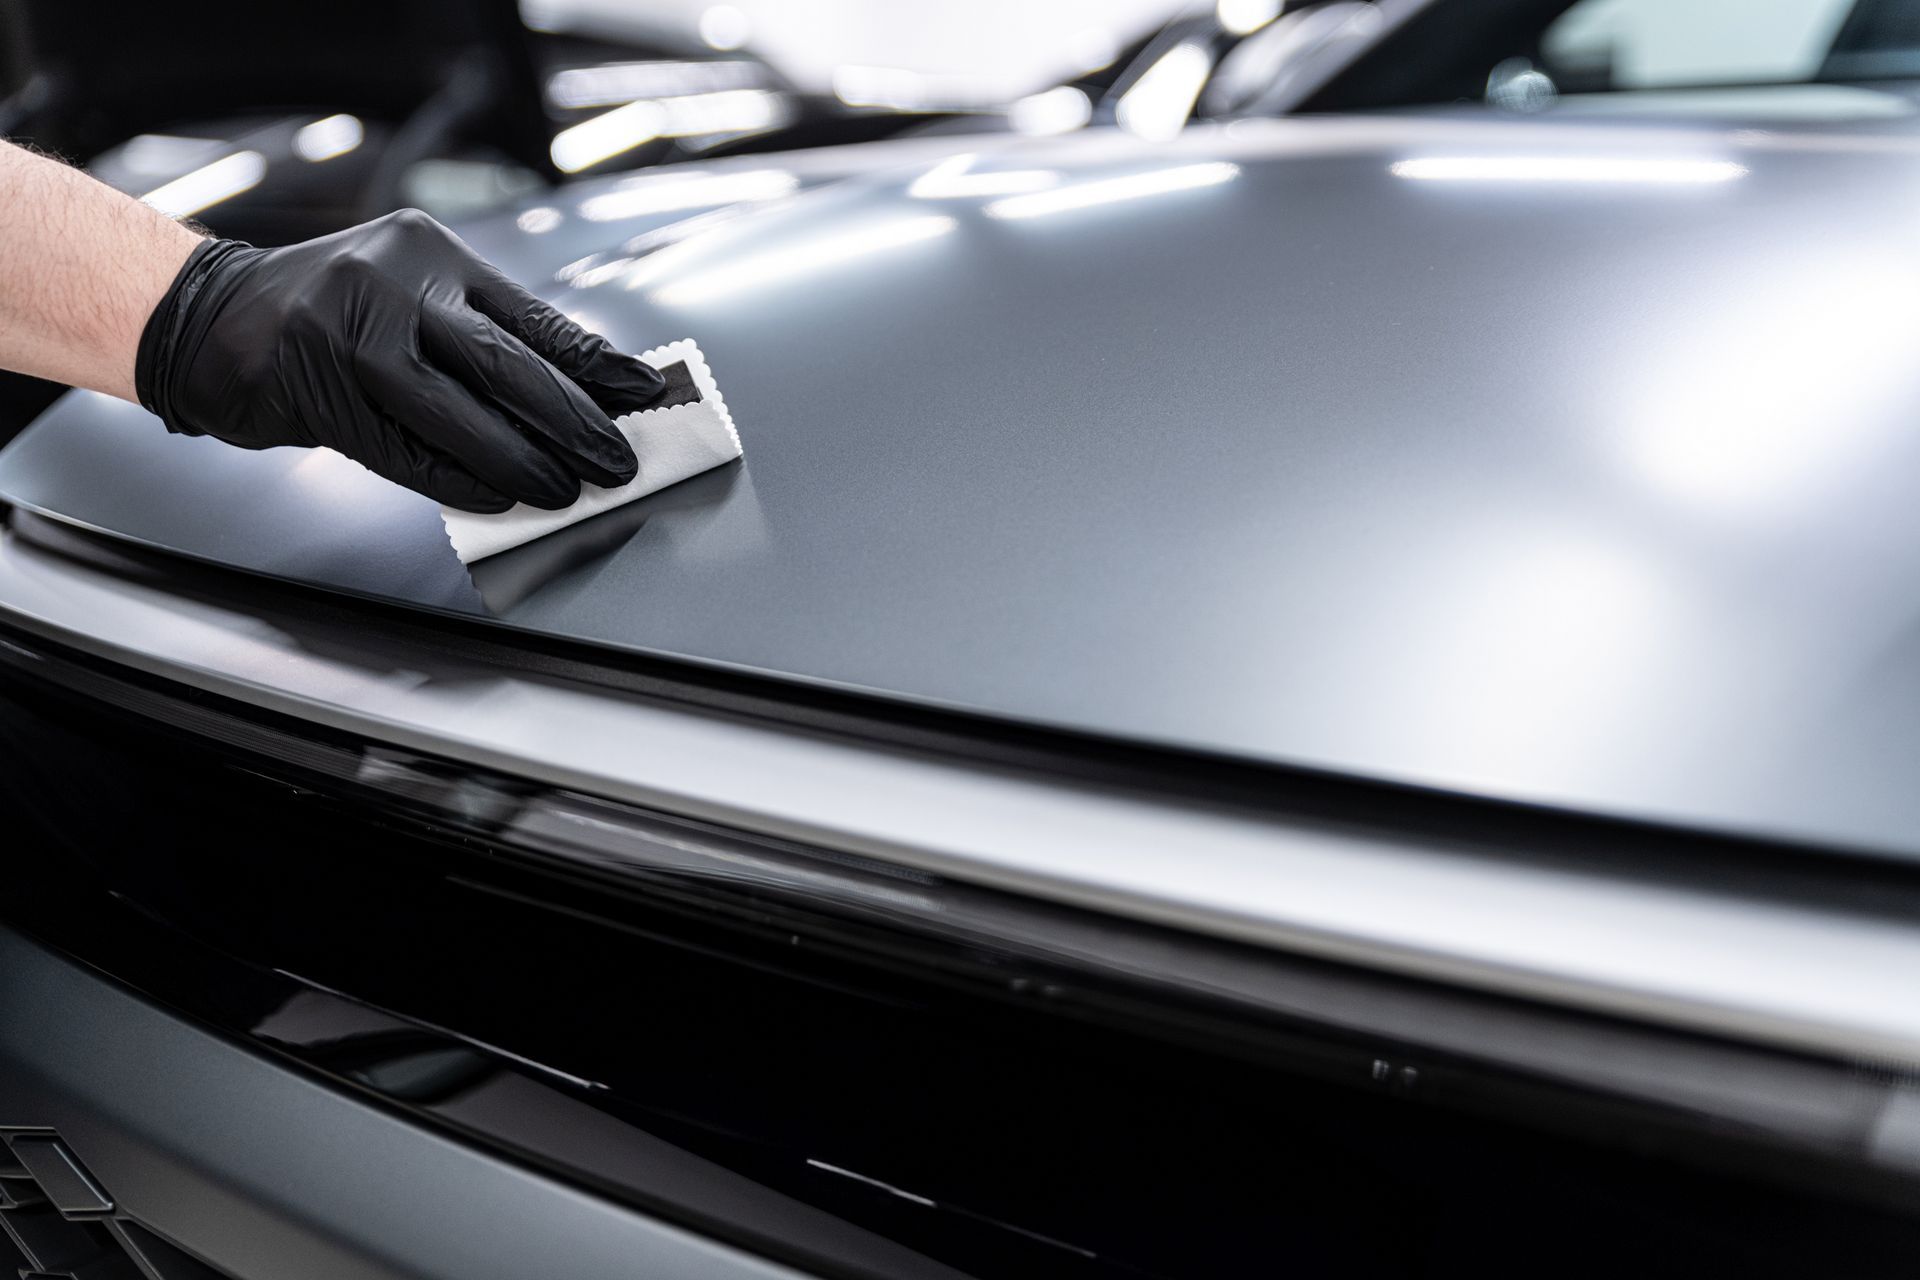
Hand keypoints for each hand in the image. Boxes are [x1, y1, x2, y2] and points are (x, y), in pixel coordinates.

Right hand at [135, 209, 664, 512]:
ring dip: (525, 460)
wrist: (212, 319)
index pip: (534, 316)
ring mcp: (352, 336)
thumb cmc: (331, 312)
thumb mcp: (412, 294)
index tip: (645, 392)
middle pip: (508, 364)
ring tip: (568, 488)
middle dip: (575, 421)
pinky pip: (409, 451)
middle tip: (618, 459)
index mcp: (431, 254)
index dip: (597, 363)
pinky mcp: (321, 393)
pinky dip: (461, 478)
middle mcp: (394, 285)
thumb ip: (482, 332)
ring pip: (463, 413)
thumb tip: (579, 392)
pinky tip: (500, 495)